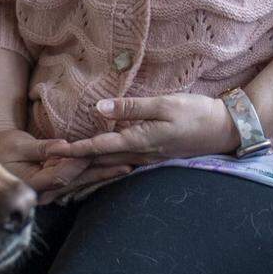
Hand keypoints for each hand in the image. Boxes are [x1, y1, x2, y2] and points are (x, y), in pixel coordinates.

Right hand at [0, 128, 136, 205]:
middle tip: (127, 163)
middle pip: (78, 182)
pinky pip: (78, 181)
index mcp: (32, 183)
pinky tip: (113, 169)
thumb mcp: (18, 144)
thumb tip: (64, 146)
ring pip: (81, 183)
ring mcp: (50, 192)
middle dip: (102, 172)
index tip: (98, 150)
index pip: (61, 175)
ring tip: (128, 167)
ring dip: (104, 174)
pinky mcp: (55, 185)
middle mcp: (43, 192)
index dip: (80, 163)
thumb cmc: (0, 145)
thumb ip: (42, 148)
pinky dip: (95, 174)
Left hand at [41, 93, 238, 166]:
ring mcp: (146, 159)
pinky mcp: (153, 157)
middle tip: (46, 169)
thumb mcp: (164, 104)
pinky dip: (102, 166)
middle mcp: (139, 155)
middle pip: (99, 163)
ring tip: (63, 169)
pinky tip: (94, 165)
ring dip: (85, 168)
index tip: (52, 152)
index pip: (99, 147)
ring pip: (108, 167)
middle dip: (73, 166)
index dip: (74, 150)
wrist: (225, 129)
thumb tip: (99, 109)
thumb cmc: (197, 113)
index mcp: (139, 142)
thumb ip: (131, 107)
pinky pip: (120, 165)